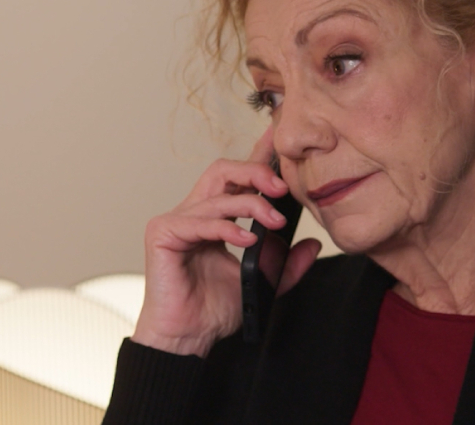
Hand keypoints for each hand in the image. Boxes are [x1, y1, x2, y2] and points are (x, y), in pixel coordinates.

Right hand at [131, 127, 321, 356]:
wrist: (187, 337)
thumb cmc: (213, 309)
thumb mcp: (262, 282)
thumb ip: (286, 264)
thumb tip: (313, 245)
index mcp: (214, 217)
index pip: (237, 177)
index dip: (256, 155)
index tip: (278, 137)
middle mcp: (194, 212)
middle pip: (223, 170)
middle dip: (255, 171)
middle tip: (283, 187)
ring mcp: (176, 221)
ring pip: (217, 195)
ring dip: (251, 205)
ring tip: (274, 222)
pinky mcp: (162, 234)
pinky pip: (198, 220)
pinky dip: (226, 227)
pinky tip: (247, 239)